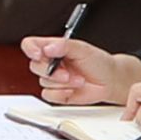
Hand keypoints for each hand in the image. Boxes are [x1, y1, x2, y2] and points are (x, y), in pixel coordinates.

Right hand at [21, 38, 140, 104]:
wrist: (110, 81)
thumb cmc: (98, 62)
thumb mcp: (82, 49)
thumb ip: (64, 46)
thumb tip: (47, 48)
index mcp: (53, 48)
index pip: (31, 45)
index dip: (30, 49)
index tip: (39, 54)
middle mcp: (50, 63)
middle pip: (34, 66)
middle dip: (52, 71)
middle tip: (67, 72)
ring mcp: (53, 79)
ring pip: (43, 82)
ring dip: (62, 83)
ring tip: (78, 80)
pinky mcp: (56, 93)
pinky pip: (48, 95)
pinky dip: (60, 93)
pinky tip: (72, 90)